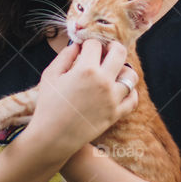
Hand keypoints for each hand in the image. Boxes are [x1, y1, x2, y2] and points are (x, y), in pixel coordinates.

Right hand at [25, 39, 138, 160]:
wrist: (53, 137)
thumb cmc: (48, 105)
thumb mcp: (50, 75)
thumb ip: (65, 56)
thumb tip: (77, 45)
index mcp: (86, 69)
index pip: (95, 44)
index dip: (88, 44)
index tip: (84, 48)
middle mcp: (103, 81)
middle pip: (119, 52)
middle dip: (112, 47)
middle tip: (105, 51)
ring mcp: (112, 98)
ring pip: (131, 75)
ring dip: (123, 69)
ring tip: (113, 71)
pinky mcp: (116, 114)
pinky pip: (133, 98)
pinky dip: (129, 92)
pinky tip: (119, 89)